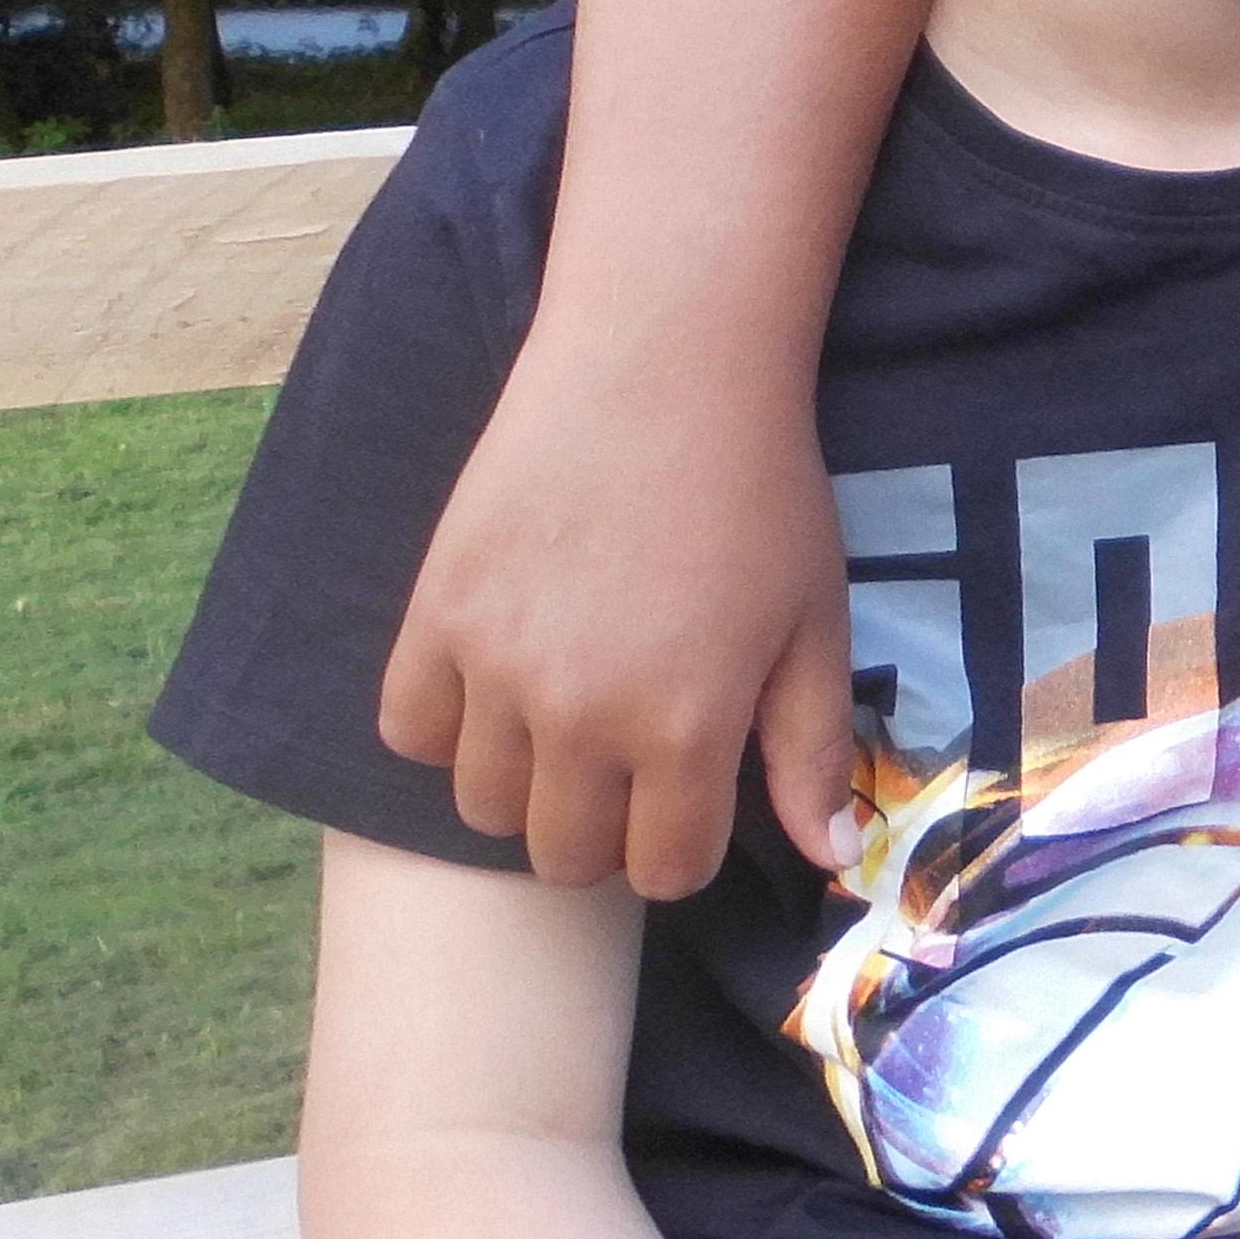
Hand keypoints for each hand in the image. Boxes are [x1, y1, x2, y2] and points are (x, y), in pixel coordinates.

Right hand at [377, 346, 862, 898]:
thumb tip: (832, 856)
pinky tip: (495, 687)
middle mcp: (579, 716)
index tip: (691, 798)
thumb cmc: (760, 493)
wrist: (663, 367)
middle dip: (605, 830)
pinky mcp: (433, 611)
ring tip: (565, 721)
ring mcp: (494, 667)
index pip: (665, 872)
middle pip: (566, 855)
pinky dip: (446, 728)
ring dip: (526, 786)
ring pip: (482, 807)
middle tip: (630, 763)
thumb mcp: (816, 623)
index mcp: (686, 728)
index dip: (684, 846)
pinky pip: (407, 731)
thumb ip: (813, 749)